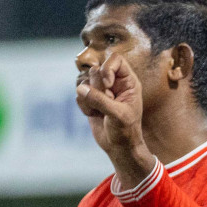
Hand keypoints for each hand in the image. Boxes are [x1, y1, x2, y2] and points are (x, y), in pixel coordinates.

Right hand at [75, 54, 155, 181]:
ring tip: (101, 112)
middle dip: (97, 88)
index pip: (115, 59)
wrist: (119, 147)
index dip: (108, 69)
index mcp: (128, 81)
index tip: (109, 86)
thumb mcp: (117, 115)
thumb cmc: (125, 131)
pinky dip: (84, 106)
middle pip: (95, 70)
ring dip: (89, 99)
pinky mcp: (90, 98)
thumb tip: (80, 88)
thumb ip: (100, 100)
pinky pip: (78, 93)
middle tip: (107, 103)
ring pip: (84, 81)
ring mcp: (101, 90)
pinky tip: (95, 115)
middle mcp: (114, 82)